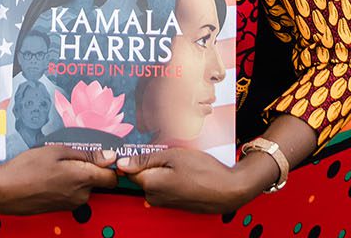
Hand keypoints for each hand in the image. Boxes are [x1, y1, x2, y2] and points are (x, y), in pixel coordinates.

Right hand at [0, 145, 115, 214]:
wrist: (4, 190)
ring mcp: (71, 204)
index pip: (112, 177)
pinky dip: (67, 184)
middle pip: (97, 180)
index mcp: (82, 179)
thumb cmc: (27, 168)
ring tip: (56, 165)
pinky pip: (73, 193)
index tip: (102, 155)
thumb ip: (87, 153)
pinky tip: (51, 176)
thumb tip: (110, 156)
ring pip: (85, 186)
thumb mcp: (57, 150)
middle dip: (89, 167)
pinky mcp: (62, 208)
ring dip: (76, 175)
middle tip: (69, 155)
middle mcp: (80, 195)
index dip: (109, 165)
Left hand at [117, 146, 269, 211]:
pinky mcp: (173, 204)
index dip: (134, 156)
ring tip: (180, 161)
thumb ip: (146, 159)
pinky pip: (164, 187)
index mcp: (151, 184)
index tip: (141, 147)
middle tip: (168, 151)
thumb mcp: (174, 156)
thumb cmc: (204, 172)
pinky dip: (170, 177)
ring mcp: (164, 202)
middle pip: (142, 174)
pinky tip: (184, 171)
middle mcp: (154, 197)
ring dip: (162, 170)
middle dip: (151, 162)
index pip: (128, 170)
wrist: (228, 190)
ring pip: (154, 180)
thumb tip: (122, 164)